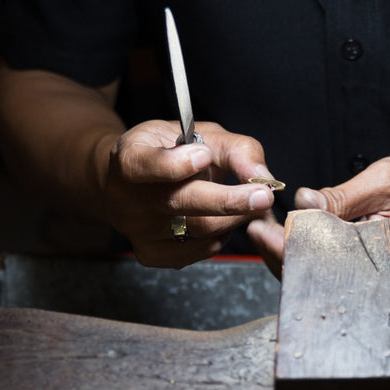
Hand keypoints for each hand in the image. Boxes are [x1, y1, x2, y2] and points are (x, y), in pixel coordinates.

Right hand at [105, 120, 278, 268]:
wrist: (135, 182)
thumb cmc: (171, 152)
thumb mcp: (200, 135)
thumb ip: (235, 149)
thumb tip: (262, 176)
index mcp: (130, 158)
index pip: (144, 165)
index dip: (174, 164)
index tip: (204, 156)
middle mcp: (127, 197)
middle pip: (179, 202)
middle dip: (227, 200)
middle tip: (262, 196)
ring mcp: (137, 230)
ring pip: (195, 230)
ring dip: (233, 218)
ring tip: (249, 204)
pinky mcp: (150, 253)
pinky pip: (195, 251)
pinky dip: (219, 238)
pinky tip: (222, 221)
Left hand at [248, 155, 389, 281]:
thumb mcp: (387, 181)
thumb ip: (342, 196)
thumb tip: (302, 203)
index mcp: (384, 262)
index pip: (323, 263)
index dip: (287, 246)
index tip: (261, 230)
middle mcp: (375, 280)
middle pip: (315, 276)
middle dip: (279, 252)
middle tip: (253, 226)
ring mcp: (370, 279)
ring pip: (319, 275)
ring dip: (290, 252)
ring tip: (264, 228)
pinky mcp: (365, 273)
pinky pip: (329, 268)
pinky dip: (307, 252)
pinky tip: (290, 234)